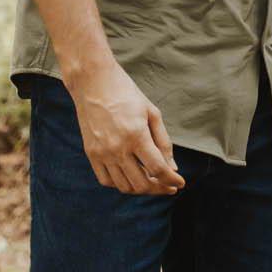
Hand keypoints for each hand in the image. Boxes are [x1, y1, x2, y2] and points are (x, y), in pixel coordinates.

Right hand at [69, 64, 183, 195]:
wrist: (93, 82)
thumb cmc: (127, 93)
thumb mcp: (152, 112)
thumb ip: (163, 142)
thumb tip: (172, 168)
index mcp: (136, 135)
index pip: (158, 169)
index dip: (172, 180)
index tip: (180, 183)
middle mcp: (117, 148)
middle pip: (142, 183)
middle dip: (159, 188)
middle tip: (169, 185)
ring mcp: (102, 153)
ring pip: (124, 186)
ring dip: (141, 189)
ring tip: (152, 181)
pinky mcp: (91, 153)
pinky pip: (106, 180)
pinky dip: (121, 184)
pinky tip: (131, 177)